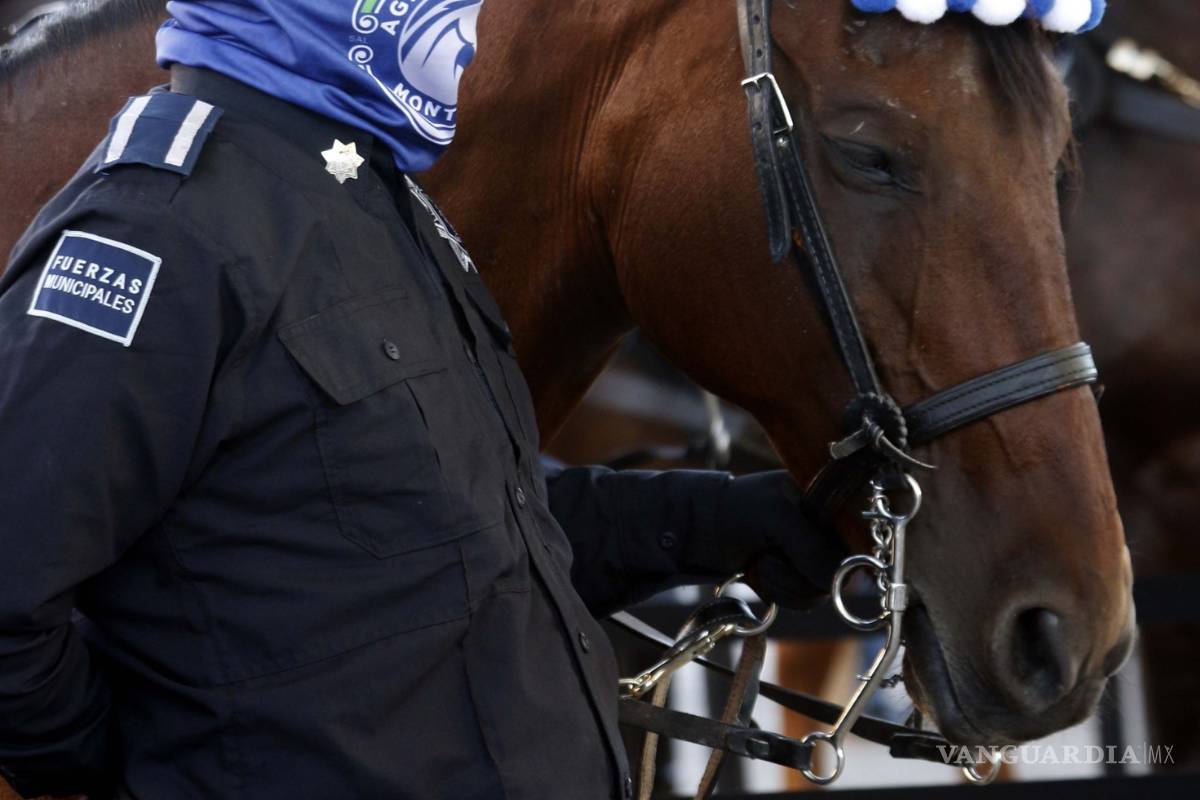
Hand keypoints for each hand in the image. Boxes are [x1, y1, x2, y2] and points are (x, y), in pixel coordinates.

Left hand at [700, 471, 847, 607]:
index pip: (859, 540)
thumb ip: (811, 546)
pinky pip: (802, 599)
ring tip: (759, 563)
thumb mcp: (776, 517)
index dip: (845, 560)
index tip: (821, 567)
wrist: (698, 531)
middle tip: (769, 558)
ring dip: (784, 584)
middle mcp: (825, 530)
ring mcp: (810, 556)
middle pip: (841, 573)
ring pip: (820, 591)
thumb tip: (837, 580)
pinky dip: (777, 592)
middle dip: (800, 574)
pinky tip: (758, 572)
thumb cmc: (735, 510)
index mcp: (828, 503)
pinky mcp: (794, 577)